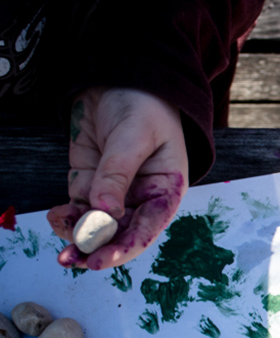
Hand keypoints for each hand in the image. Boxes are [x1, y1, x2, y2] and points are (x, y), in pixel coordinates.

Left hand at [47, 87, 188, 269]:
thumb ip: (118, 173)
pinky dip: (65, 217)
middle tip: (73, 261)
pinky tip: (55, 216)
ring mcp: (113, 191)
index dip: (126, 247)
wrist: (120, 75)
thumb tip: (104, 211)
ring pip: (96, 226)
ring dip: (77, 237)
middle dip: (96, 249)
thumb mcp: (135, 136)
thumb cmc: (145, 104)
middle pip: (120, 234)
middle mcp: (141, 197)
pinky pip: (77, 208)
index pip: (147, 227)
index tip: (101, 259)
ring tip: (60, 241)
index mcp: (165, 190)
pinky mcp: (89, 182)